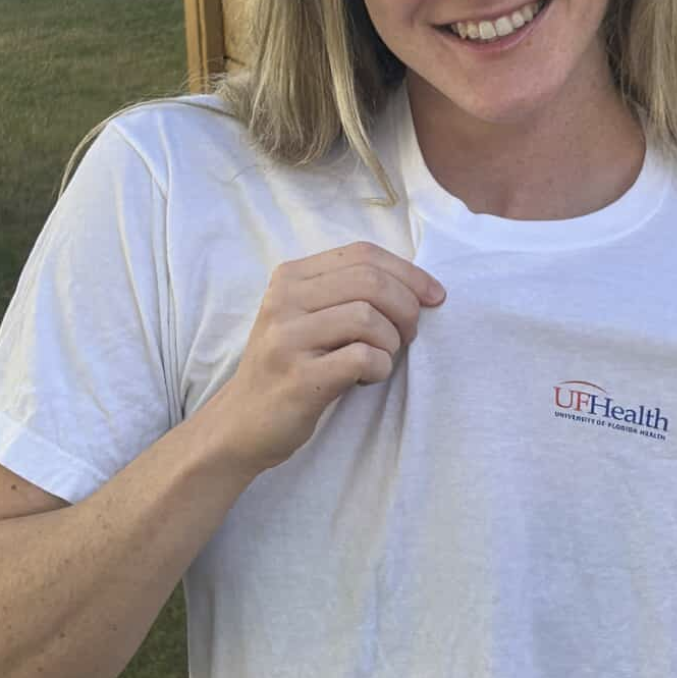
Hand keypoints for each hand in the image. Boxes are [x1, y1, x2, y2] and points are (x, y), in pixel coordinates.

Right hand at [210, 242, 444, 474]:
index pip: (363, 254)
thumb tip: (420, 285)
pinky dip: (380, 368)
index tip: (434, 296)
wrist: (242, 423)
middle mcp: (284, 300)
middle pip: (371, 282)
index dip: (409, 272)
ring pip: (369, 318)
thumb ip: (349, 292)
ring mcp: (287, 339)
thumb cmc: (291, 366)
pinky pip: (363, 358)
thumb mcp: (309, 316)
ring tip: (380, 359)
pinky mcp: (297, 378)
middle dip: (407, 308)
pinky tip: (366, 379)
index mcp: (290, 277)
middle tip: (408, 335)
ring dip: (391, 343)